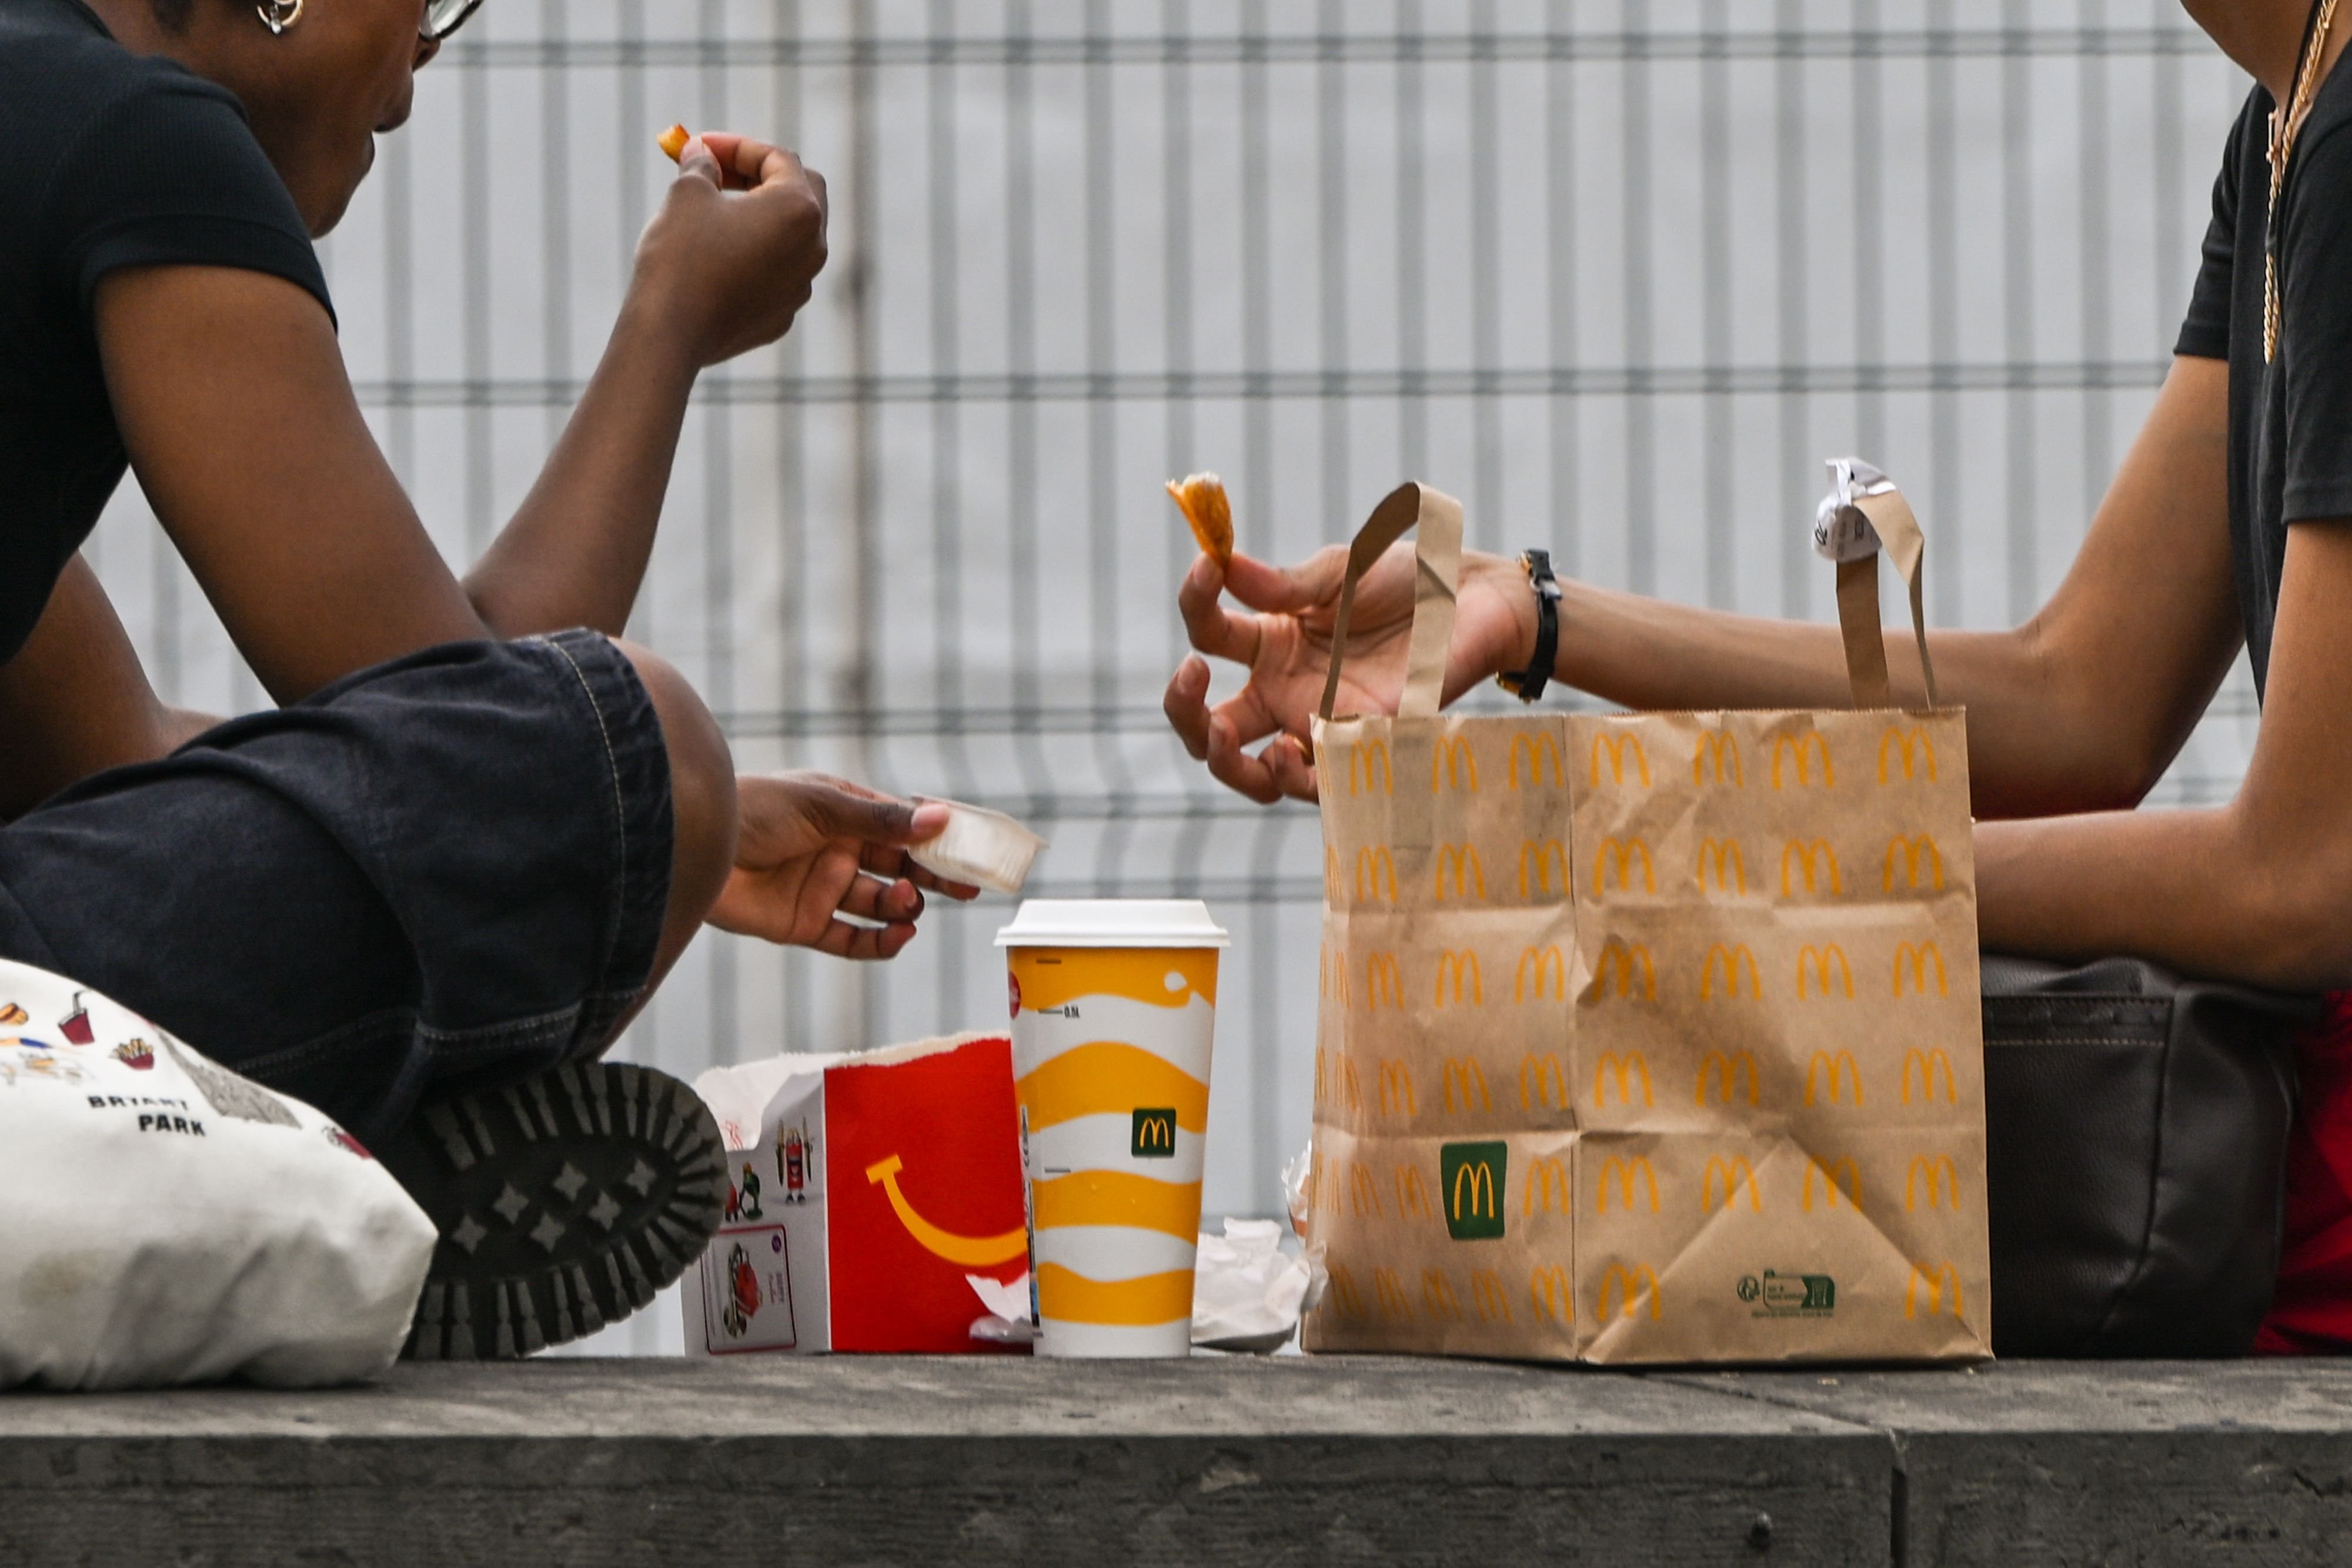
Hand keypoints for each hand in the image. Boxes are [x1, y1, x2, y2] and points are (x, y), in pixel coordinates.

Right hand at [633, 132, 828, 368]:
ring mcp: (801, 287)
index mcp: (800, 210)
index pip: (779, 160)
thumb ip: (702, 165)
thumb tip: (703, 154)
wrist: (670, 333)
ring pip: (789, 237)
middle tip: (717, 171)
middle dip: (759, 175)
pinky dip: (753, 256)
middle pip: (800, 194)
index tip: (701, 145)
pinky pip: (775, 274)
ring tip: (712, 212)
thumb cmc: (680, 256)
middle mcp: (814, 250)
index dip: (737, 146)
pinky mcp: (782, 316)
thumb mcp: (687, 193)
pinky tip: (715, 257)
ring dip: (758, 216)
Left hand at [708, 773, 978, 959]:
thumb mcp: (823, 807)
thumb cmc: (751, 810)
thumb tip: (940, 819)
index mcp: (843, 810)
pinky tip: (900, 935)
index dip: (937, 838)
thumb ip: (882, 820)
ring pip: (879, 903)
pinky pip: (853, 939)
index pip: (901, 824)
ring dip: (901, 905)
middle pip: (898, 866)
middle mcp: (837, 849)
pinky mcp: (804, 925)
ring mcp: (821, 888)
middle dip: (933, 878)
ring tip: (906, 901)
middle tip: (966, 889)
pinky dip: (880, 942)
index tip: (971, 851)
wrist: (692, 848)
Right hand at [1163, 544, 1536, 802]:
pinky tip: (1288, 751)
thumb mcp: (1339, 573)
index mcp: (1272, 642)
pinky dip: (1290, 776)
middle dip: (1183, 711)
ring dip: (1225, 762)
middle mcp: (1286, 691)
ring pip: (1251, 771)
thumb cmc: (1405, 581)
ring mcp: (1320, 723)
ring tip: (1225, 739)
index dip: (1197, 602)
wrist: (1472, 599)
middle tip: (1192, 678)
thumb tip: (1222, 565)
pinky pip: (1315, 785)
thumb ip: (1282, 583)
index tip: (1208, 568)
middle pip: (1209, 726)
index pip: (1210, 634)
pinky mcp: (1361, 748)